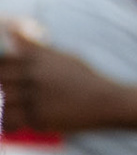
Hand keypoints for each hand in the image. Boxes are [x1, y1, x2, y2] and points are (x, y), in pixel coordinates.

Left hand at [0, 33, 128, 133]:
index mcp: (39, 58)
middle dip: (0, 87)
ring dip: (2, 105)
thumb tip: (12, 32)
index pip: (2, 61)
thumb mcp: (63, 56)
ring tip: (10, 107)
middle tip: (8, 92)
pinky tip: (14, 121)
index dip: (0, 69)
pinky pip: (9, 121)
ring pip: (0, 101)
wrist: (107, 101)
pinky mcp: (38, 117)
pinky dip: (7, 123)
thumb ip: (34, 47)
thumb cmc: (85, 79)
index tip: (5, 77)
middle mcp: (35, 75)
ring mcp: (35, 97)